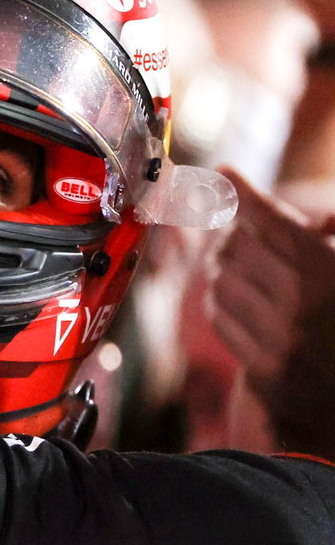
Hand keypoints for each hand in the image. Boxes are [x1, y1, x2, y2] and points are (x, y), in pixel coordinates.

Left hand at [207, 166, 334, 452]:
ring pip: (220, 285)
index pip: (276, 225)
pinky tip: (235, 303)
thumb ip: (328, 240)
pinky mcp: (265, 372)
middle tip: (236, 232)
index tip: (224, 173)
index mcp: (330, 275)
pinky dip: (220, 306)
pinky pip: (221, 322)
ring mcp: (283, 342)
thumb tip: (309, 214)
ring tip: (238, 269)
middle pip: (237, 251)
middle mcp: (306, 307)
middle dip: (231, 236)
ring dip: (222, 272)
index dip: (245, 195)